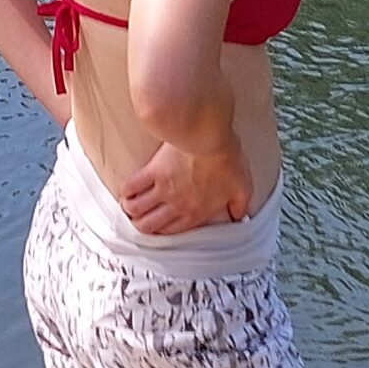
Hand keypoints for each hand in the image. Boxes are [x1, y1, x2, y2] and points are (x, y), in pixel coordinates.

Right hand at [119, 137, 251, 235]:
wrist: (210, 136)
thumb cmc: (227, 159)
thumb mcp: (242, 187)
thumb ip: (240, 206)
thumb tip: (240, 216)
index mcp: (196, 212)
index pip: (171, 231)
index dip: (160, 231)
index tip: (156, 226)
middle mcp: (176, 205)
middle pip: (149, 225)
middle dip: (141, 224)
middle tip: (139, 217)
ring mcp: (163, 190)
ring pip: (137, 209)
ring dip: (131, 209)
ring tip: (130, 204)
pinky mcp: (152, 172)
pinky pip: (131, 187)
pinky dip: (126, 191)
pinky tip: (126, 190)